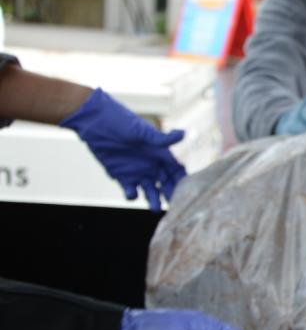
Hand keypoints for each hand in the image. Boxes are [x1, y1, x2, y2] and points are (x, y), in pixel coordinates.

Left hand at [59, 88, 186, 210]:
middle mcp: (151, 165)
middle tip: (175, 205)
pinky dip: (132, 195)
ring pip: (151, 192)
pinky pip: (131, 191)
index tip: (188, 191)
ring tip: (155, 208)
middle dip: (171, 195)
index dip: (183, 181)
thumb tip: (183, 134)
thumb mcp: (142, 131)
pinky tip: (132, 192)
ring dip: (154, 201)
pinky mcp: (121, 176)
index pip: (176, 171)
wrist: (94, 121)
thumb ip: (162, 138)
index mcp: (160, 154)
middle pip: (166, 184)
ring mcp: (137, 172)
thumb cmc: (121, 120)